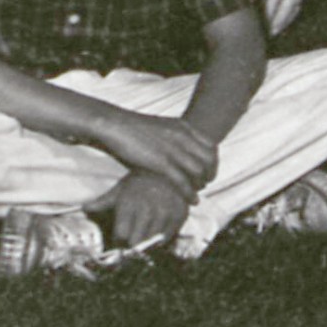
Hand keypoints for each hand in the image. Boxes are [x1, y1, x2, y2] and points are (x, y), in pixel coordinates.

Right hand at [96, 109, 218, 197]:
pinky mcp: (161, 163)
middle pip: (209, 159)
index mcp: (182, 126)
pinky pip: (184, 182)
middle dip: (211, 174)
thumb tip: (183, 147)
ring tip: (197, 193)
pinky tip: (192, 201)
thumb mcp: (161, 127)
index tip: (209, 171)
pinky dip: (190, 193)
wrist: (113, 125)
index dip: (213, 161)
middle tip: (205, 184)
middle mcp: (181, 137)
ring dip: (201, 184)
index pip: (211, 145)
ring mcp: (172, 149)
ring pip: (200, 171)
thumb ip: (175, 135)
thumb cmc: (133, 128)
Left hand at [107, 169, 190, 250]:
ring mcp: (164, 214)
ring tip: (146, 230)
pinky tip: (158, 226)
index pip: (121, 236)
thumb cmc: (139, 181)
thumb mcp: (120, 189)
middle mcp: (146, 210)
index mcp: (129, 203)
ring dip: (148, 241)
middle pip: (136, 243)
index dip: (119, 238)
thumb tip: (82, 209)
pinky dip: (162, 237)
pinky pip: (168, 238)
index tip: (121, 235)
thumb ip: (102, 202)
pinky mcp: (179, 216)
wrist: (168, 169)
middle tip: (133, 236)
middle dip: (132, 243)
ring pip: (152, 243)